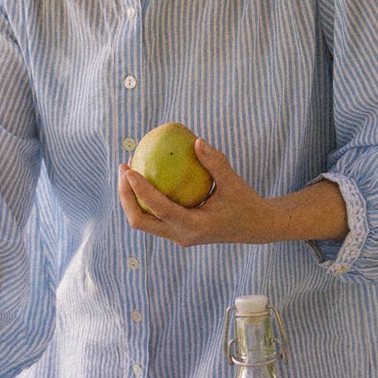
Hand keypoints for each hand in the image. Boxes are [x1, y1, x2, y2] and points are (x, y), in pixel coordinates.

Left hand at [118, 141, 347, 248]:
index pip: (160, 210)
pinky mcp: (176, 232)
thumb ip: (215, 162)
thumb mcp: (234, 182)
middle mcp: (182, 236)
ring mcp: (177, 237)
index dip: (141, 191)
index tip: (129, 170)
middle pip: (140, 222)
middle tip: (123, 169)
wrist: (254, 227)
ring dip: (130, 199)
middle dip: (125, 197)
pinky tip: (143, 176)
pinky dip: (142, 199)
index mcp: (195, 227)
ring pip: (142, 222)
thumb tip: (196, 140)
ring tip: (127, 171)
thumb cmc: (245, 202)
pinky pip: (151, 217)